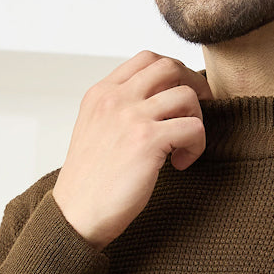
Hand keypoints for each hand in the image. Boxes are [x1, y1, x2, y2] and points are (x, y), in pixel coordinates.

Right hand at [52, 49, 212, 248]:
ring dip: (196, 120)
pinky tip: (180, 164)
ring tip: (183, 146)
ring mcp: (131, 117)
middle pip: (170, 66)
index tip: (180, 97)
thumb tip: (159, 101)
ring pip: (186, 95)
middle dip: (193, 87)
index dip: (173, 74)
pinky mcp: (147, 141)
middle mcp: (115, 98)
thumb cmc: (90, 181)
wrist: (76, 215)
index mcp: (101, 93)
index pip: (146, 59)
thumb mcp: (95, 129)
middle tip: (196, 114)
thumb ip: (119, 109)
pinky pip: (193, 128)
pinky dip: (196, 146)